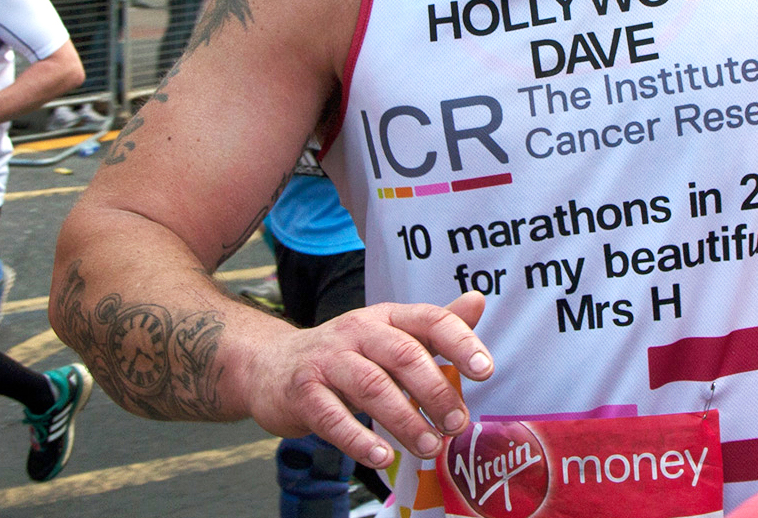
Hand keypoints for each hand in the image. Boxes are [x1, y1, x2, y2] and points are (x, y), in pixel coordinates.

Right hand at [248, 292, 492, 468]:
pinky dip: (358, 439)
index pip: (428, 320)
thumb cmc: (346, 355)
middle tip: (457, 422)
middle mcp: (357, 331)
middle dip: (435, 390)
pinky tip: (382, 456)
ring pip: (371, 386)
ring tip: (430, 446)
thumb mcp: (390, 335)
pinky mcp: (302, 392)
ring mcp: (327, 360)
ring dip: (405, 420)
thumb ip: (435, 326)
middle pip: (402, 354)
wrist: (272, 366)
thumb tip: (478, 301)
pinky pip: (332, 416)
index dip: (460, 341)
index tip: (485, 370)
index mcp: (386, 317)